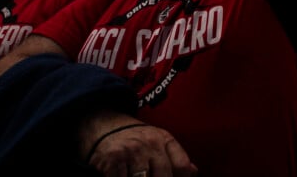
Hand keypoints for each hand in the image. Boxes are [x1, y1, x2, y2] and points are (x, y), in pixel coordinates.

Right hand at [79, 111, 196, 176]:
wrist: (102, 124)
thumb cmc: (133, 138)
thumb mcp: (158, 140)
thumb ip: (176, 157)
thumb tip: (193, 172)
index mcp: (165, 140)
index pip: (182, 167)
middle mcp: (150, 144)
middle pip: (164, 176)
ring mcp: (132, 151)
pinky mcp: (113, 160)